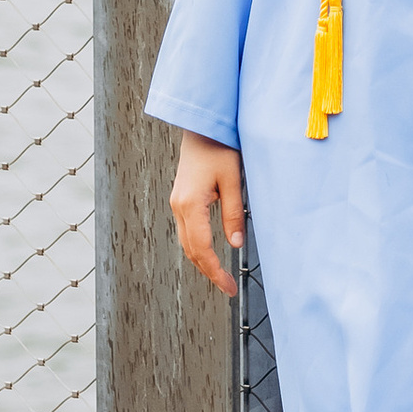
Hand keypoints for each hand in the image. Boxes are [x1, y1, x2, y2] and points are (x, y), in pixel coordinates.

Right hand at [170, 132, 245, 299]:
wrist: (202, 124)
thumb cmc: (219, 147)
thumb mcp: (233, 180)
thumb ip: (233, 213)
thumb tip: (235, 244)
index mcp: (190, 204)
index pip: (202, 249)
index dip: (215, 271)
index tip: (228, 286)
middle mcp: (179, 206)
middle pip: (191, 250)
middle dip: (209, 271)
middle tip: (227, 287)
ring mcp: (177, 202)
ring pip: (186, 242)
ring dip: (202, 261)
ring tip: (220, 275)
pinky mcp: (181, 198)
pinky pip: (187, 230)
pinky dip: (198, 246)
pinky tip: (210, 252)